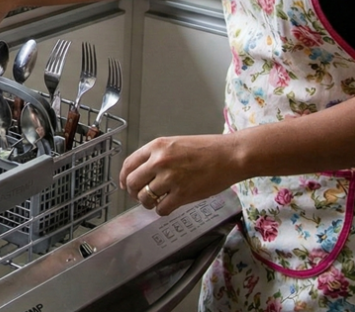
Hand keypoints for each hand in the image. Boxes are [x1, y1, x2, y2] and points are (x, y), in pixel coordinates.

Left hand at [119, 134, 240, 214]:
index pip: (129, 164)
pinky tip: (168, 206)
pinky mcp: (182, 194)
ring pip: (144, 198)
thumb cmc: (208, 149)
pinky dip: (162, 211)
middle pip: (132, 183)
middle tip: (139, 196)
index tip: (125, 184)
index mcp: (157, 146)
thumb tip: (143, 172)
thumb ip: (158, 155)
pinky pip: (161, 209)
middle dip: (133, 192)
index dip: (124, 177)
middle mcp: (160, 161)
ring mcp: (170, 178)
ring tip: (156, 201)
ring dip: (148, 203)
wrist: (230, 156)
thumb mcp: (176, 143)